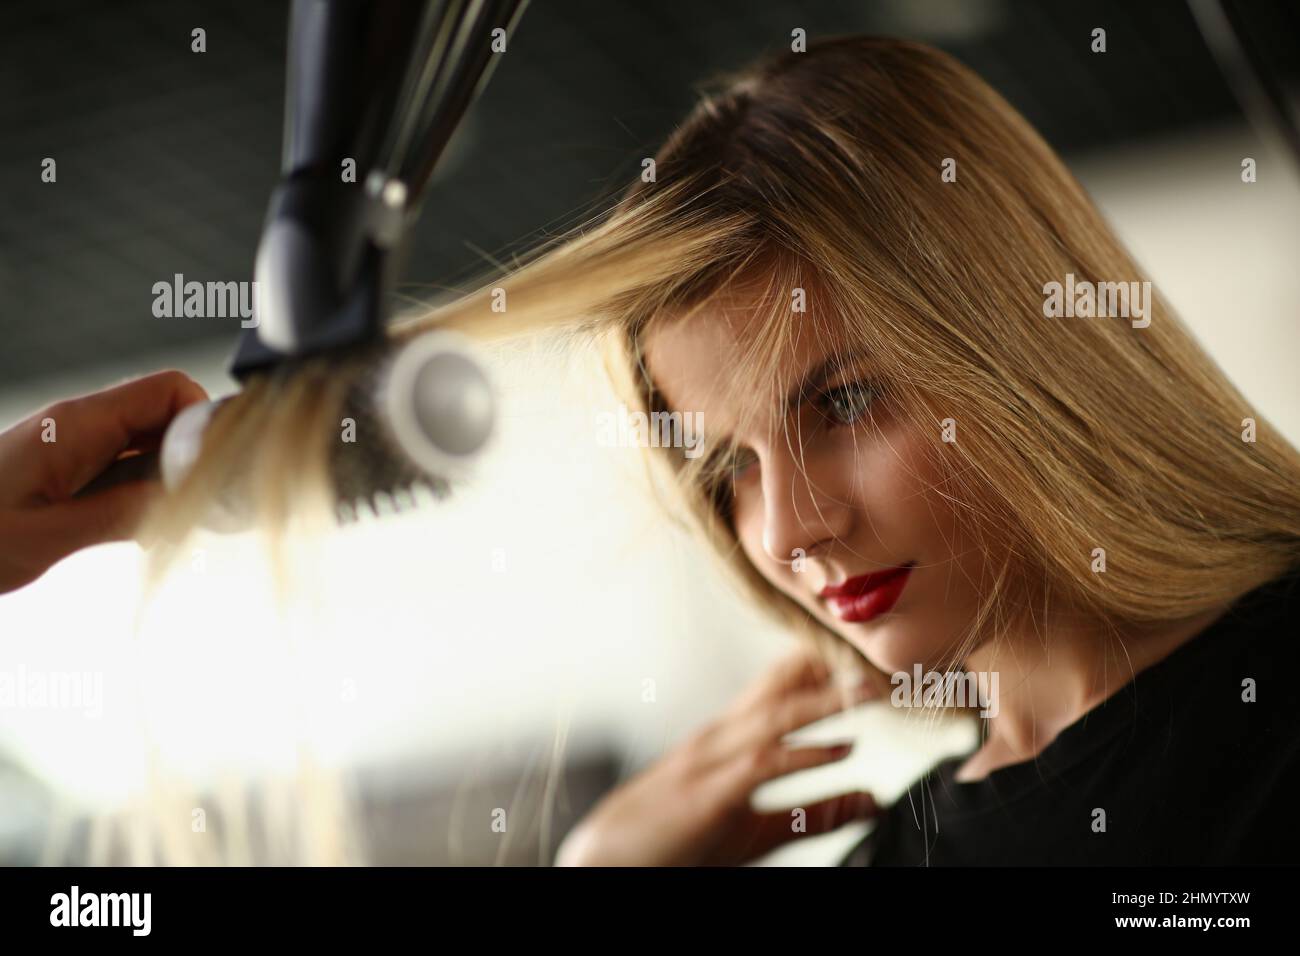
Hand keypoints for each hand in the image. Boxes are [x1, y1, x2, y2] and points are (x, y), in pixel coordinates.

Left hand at [0, 370, 208, 593]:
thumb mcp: (43, 536)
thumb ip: (117, 516)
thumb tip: (184, 504)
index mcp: (76, 424)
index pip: (169, 390)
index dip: (206, 421)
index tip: (220, 468)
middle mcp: (82, 425)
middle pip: (169, 414)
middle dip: (197, 453)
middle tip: (212, 502)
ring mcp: (78, 446)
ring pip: (153, 444)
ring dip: (174, 478)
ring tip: (182, 521)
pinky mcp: (72, 469)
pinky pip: (130, 467)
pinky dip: (150, 492)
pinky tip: (148, 527)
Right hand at [555, 646, 880, 865]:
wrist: (606, 861)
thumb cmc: (675, 843)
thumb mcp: (756, 828)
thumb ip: (814, 813)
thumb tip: (872, 800)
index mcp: (724, 739)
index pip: (775, 687)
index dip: (821, 666)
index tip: (863, 650)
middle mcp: (719, 739)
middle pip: (779, 689)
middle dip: (828, 669)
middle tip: (876, 652)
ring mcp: (711, 762)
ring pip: (776, 718)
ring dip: (826, 701)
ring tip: (871, 690)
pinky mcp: (710, 795)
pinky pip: (764, 765)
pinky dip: (806, 755)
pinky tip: (842, 751)